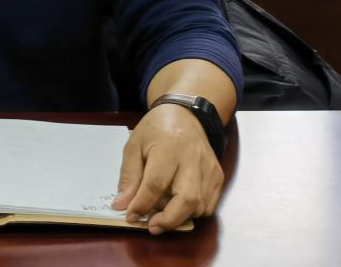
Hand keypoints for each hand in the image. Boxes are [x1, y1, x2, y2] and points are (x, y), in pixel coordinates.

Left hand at [111, 103, 223, 233]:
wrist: (185, 114)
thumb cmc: (156, 129)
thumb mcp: (134, 146)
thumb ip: (129, 177)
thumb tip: (122, 206)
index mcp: (168, 147)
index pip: (156, 183)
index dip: (142, 204)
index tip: (131, 215)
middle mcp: (193, 158)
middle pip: (186, 199)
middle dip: (169, 219)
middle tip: (152, 226)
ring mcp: (209, 168)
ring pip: (199, 206)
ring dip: (180, 216)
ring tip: (163, 211)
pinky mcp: (218, 175)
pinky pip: (209, 205)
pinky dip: (194, 212)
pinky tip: (179, 204)